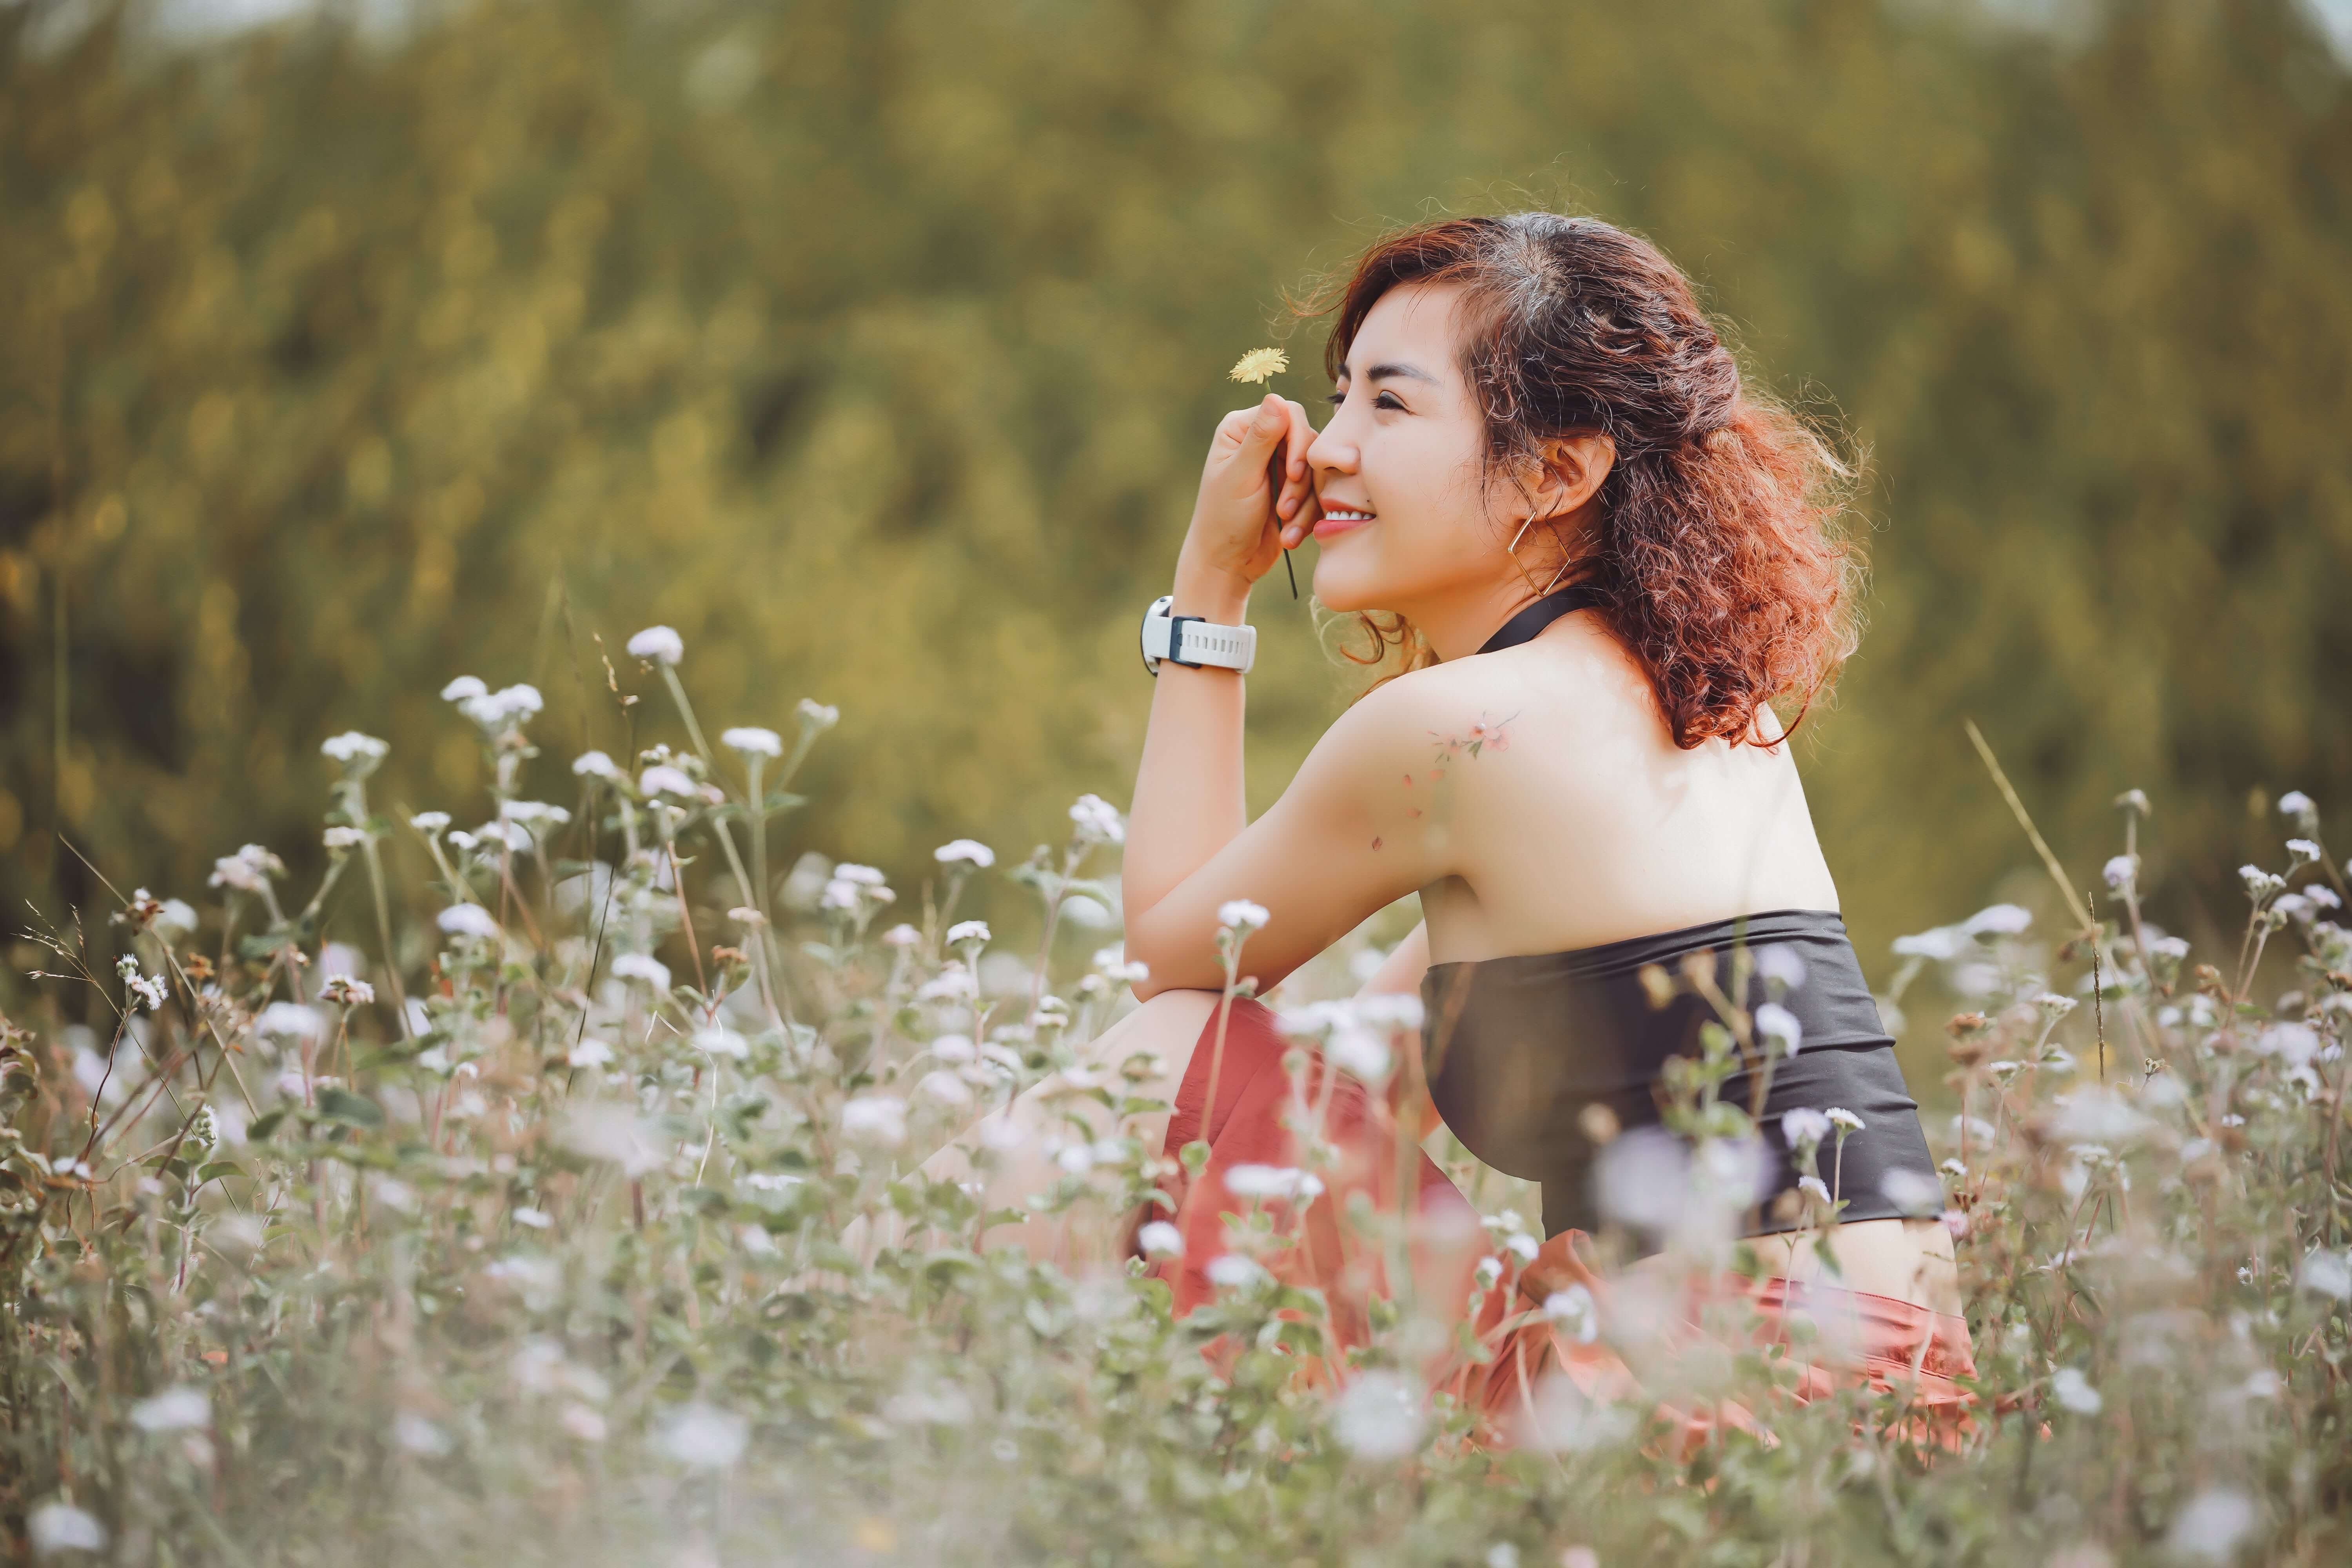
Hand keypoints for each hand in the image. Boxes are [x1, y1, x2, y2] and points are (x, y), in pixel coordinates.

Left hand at [1177, 393, 1318, 604]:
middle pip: (1308, 442)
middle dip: (1301, 479)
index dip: (1298, 442)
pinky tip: (1289, 535)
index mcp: (1241, 430)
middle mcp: (1262, 442)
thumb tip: (1274, 397)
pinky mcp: (1292, 490)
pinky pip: (1318, 493)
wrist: (1227, 564)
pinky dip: (1307, 515)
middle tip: (1284, 508)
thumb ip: (1260, 439)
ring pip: (1316, 470)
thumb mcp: (1241, 478)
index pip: (1289, 414)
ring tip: (1284, 524)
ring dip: (1304, 501)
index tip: (1293, 474)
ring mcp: (1278, 466)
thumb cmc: (1223, 520)